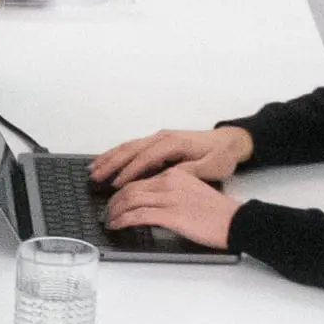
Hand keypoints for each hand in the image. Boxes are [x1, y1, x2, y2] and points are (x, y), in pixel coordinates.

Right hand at [90, 127, 253, 185]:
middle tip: (95, 178)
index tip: (116, 185)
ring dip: (109, 158)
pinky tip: (106, 162)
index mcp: (174, 144)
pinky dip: (116, 154)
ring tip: (93, 170)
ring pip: (128, 146)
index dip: (129, 172)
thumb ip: (187, 172)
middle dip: (111, 164)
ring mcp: (159, 138)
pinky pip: (132, 147)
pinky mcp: (158, 142)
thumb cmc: (221, 156)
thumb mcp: (210, 167)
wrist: (230, 141)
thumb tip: (166, 178)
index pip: (146, 158)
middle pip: (131, 149)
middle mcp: (163, 138)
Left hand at [104, 169, 242, 248]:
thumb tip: (150, 201)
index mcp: (175, 175)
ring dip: (114, 212)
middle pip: (129, 189)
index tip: (113, 201)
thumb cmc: (216, 212)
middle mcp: (170, 182)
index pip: (139, 180)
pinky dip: (122, 220)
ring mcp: (169, 198)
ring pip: (129, 200)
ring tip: (109, 221)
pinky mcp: (170, 215)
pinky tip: (116, 226)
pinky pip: (136, 215)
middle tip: (106, 214)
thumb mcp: (191, 192)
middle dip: (112, 203)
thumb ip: (172, 191)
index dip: (120, 191)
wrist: (236, 221)